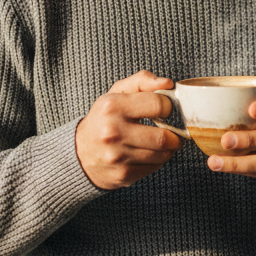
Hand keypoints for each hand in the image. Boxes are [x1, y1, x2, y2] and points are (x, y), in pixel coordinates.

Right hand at [75, 71, 181, 190]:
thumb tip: (168, 83)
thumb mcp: (117, 93)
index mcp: (112, 107)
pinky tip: (150, 153)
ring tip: (163, 141)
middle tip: (173, 130)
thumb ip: (142, 81)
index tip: (165, 110)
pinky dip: (159, 160)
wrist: (80, 153)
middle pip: (163, 136)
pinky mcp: (123, 174)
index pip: (158, 105)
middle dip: (175, 134)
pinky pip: (155, 167)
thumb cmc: (104, 118)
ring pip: (162, 154)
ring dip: (169, 148)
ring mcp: (117, 156)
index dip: (168, 107)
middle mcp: (113, 132)